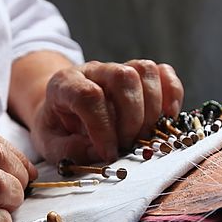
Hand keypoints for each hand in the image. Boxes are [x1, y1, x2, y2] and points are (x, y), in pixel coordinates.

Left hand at [29, 59, 183, 163]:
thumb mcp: (50, 145)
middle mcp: (93, 70)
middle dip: (131, 119)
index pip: (88, 96)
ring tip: (143, 136)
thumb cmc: (57, 128)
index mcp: (65, 84)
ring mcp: (118, 68)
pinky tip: (165, 118)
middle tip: (126, 145)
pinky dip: (171, 95)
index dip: (102, 128)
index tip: (108, 153)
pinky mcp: (139, 74)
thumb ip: (68, 150)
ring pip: (145, 70)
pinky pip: (163, 72)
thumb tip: (98, 152)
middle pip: (123, 77)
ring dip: (151, 109)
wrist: (61, 110)